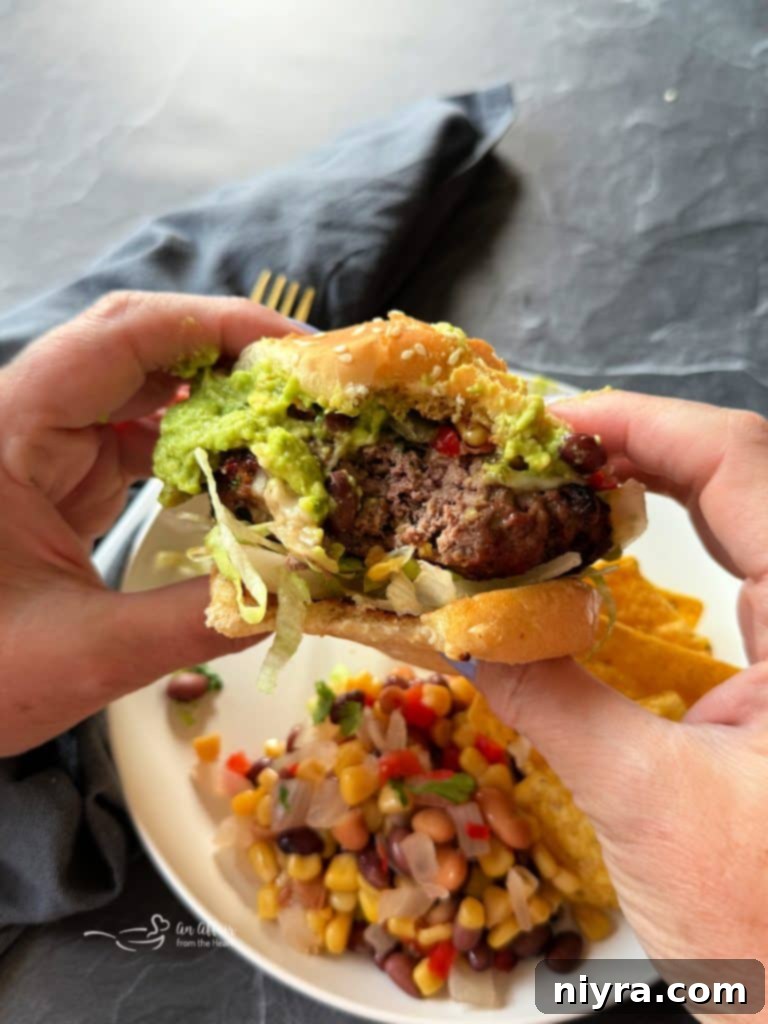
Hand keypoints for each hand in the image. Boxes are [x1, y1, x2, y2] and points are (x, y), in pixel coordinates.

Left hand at [0, 291, 295, 755]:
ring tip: (289, 424)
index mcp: (10, 429)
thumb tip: (302, 592)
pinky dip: (195, 447)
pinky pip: (138, 439)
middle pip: (138, 345)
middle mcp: (25, 418)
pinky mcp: (59, 478)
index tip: (298, 354)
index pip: (122, 334)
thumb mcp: (84, 654)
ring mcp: (42, 447)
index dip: (217, 326)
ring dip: (216, 401)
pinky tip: (240, 470)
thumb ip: (197, 621)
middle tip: (308, 386)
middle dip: (228, 355)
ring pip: (142, 390)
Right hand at [474, 393, 767, 979]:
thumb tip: (460, 632)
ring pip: (744, 519)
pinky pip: (740, 572)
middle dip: (638, 448)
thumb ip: (551, 702)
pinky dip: (669, 546)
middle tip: (540, 448)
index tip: (554, 421)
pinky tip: (607, 553)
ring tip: (560, 482)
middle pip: (744, 478)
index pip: (745, 468)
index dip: (646, 424)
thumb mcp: (649, 807)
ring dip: (652, 488)